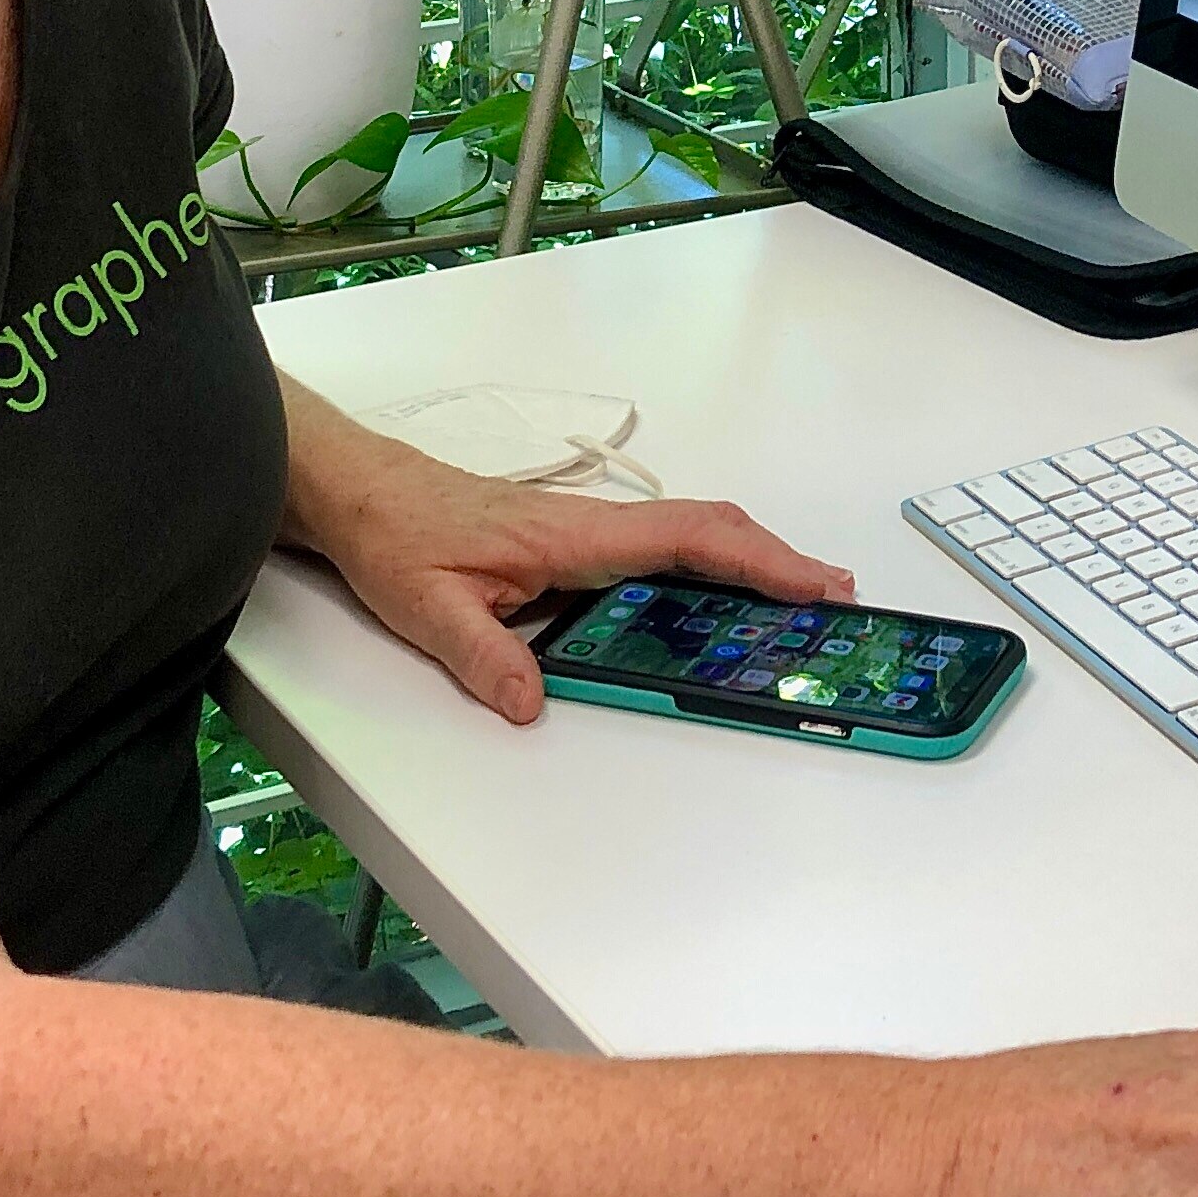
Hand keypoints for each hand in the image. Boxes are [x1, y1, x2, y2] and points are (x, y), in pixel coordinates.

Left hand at [280, 400, 853, 724]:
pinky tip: (721, 599)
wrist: (361, 491)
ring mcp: (587, 532)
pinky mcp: (575, 544)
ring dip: (749, 561)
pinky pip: (660, 550)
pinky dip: (710, 566)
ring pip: (689, 536)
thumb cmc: (395, 536)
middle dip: (778, 561)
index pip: (685, 539)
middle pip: (708, 530)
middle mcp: (592, 525)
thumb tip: (533, 705)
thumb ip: (482, 656)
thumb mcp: (427, 606)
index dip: (756, 560)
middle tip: (836, 599)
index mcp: (572, 535)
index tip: (811, 584)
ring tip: (800, 600)